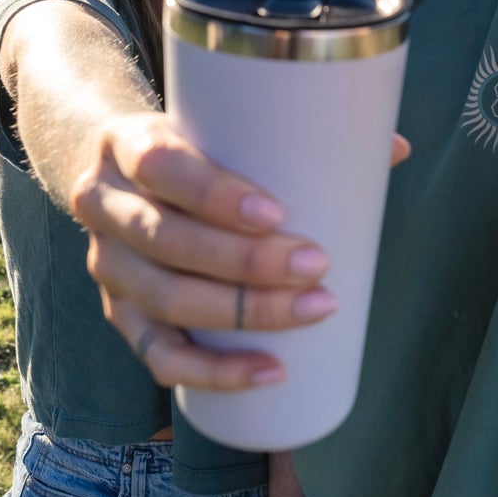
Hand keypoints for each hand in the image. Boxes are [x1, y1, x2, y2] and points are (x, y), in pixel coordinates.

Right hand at [72, 113, 407, 391]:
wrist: (119, 174)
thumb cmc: (192, 150)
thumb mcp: (219, 124)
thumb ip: (298, 133)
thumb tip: (394, 147)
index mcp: (124, 144)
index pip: (159, 166)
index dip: (214, 194)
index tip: (277, 214)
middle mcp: (102, 204)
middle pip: (165, 239)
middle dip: (245, 261)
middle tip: (316, 265)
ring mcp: (106, 265)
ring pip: (165, 299)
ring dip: (243, 312)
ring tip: (313, 308)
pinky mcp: (119, 313)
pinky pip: (159, 355)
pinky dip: (214, 372)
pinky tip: (268, 371)